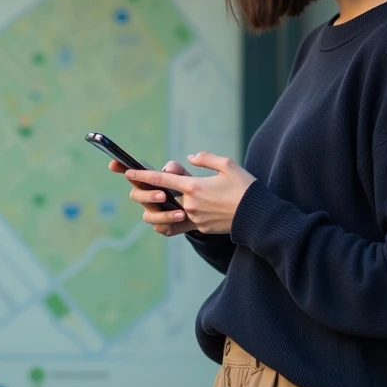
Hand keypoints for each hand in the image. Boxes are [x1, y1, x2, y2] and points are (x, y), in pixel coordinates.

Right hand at [109, 159, 196, 236]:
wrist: (205, 211)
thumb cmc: (191, 189)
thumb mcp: (186, 177)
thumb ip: (178, 171)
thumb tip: (168, 169)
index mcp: (151, 182)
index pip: (134, 174)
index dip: (120, 168)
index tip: (113, 164)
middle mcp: (148, 198)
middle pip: (136, 195)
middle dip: (147, 196)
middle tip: (163, 196)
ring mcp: (154, 213)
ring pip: (148, 216)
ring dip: (162, 214)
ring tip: (180, 213)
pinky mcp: (163, 227)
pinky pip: (160, 228)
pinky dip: (170, 224)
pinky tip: (181, 220)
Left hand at [125, 151, 255, 235]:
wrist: (257, 216)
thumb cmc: (245, 187)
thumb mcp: (228, 165)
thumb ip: (206, 158)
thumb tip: (190, 158)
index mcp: (194, 187)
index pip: (161, 180)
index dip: (143, 175)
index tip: (128, 172)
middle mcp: (190, 205)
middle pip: (166, 196)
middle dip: (162, 190)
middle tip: (171, 182)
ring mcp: (195, 219)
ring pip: (175, 210)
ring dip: (173, 204)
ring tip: (189, 197)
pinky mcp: (201, 228)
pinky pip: (186, 222)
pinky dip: (187, 214)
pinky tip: (197, 208)